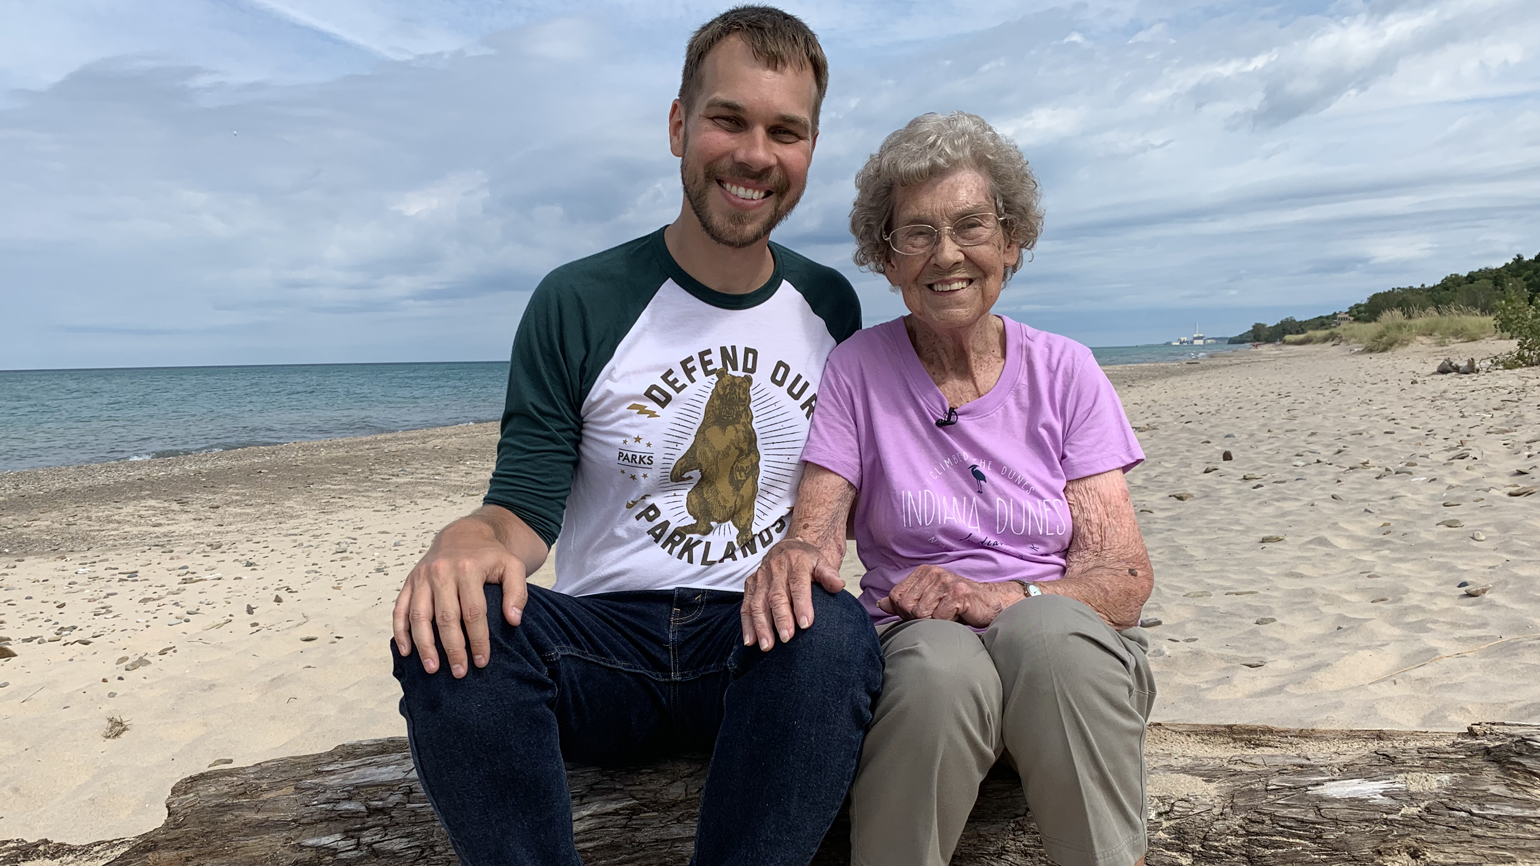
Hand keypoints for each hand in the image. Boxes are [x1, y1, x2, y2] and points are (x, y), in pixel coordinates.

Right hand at [392, 519, 528, 677]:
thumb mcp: (512, 566)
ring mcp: (422, 577)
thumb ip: (517, 592)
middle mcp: (441, 572)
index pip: (473, 612)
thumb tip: (513, 620)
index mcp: (468, 569)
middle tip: (459, 672)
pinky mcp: (409, 582)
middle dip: (452, 648)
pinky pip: (400, 609)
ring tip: (432, 669)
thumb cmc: (490, 556)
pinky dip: (400, 631)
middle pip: (445, 617)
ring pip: (418, 616)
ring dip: (424, 645)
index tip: (482, 661)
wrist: (464, 534)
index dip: (478, 639)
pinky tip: (406, 652)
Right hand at [741, 538, 845, 650]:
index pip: (798, 585)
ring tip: (768, 646)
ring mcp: (761, 578)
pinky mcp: (750, 585)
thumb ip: (829, 575)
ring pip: (758, 603)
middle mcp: (776, 569)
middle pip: (776, 596)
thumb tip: (839, 585)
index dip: (802, 604)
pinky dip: (747, 625)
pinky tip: (751, 641)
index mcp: (796, 563)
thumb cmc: (807, 561)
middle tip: (787, 638)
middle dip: (781, 618)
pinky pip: (746, 606)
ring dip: (761, 626)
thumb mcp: (821, 562)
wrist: (787, 548)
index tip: (806, 624)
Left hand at [877, 565, 1020, 627]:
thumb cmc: (957, 605)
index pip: (896, 598)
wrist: (989, 604)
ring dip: (936, 621)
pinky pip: (940, 618)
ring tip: (948, 614)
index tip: (924, 612)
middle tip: (938, 614)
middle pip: (907, 607)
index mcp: (921, 573)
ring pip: (922, 614)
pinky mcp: (959, 593)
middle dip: (920, 618)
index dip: (906, 612)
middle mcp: (932, 573)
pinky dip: (948, 623)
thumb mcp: (927, 601)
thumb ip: (903, 602)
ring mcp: (946, 581)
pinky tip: (958, 615)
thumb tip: (880, 603)